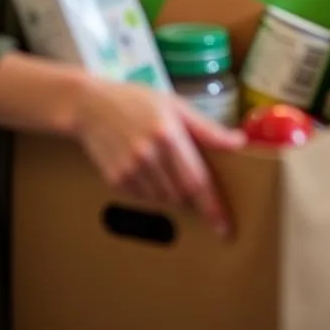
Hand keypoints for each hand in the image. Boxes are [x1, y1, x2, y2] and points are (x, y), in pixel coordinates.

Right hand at [73, 77, 244, 236]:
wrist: (91, 106)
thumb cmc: (139, 102)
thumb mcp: (177, 106)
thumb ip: (208, 129)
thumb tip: (238, 142)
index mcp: (168, 135)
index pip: (196, 181)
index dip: (212, 207)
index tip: (225, 227)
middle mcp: (148, 156)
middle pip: (181, 194)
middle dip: (195, 199)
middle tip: (201, 191)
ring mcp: (129, 170)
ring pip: (163, 199)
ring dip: (174, 193)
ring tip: (168, 166)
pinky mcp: (114, 179)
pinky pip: (143, 197)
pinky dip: (154, 190)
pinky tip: (149, 167)